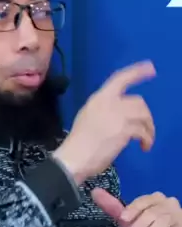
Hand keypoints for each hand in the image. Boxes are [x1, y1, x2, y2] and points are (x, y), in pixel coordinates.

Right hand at [54, 61, 155, 183]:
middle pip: (138, 101)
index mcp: (99, 98)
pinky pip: (143, 131)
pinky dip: (147, 139)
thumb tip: (120, 112)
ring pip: (144, 115)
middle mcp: (110, 103)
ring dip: (149, 128)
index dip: (136, 72)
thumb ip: (104, 109)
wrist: (74, 157)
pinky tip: (144, 146)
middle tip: (145, 127)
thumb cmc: (78, 141)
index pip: (120, 78)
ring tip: (146, 140)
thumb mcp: (87, 116)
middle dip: (146, 114)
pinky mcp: (124, 130)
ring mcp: (118, 116)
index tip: (150, 68)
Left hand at [92, 188, 181, 226]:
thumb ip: (113, 207)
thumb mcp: (129, 220)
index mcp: (154, 198)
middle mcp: (168, 203)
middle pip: (152, 212)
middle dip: (139, 225)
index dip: (133, 209)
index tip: (122, 219)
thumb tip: (94, 191)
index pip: (143, 201)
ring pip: (163, 222)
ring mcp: (178, 215)